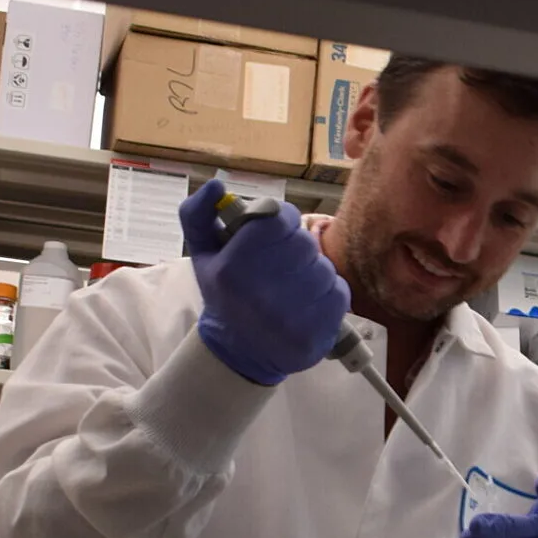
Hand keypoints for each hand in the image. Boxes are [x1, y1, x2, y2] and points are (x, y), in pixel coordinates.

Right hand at [178, 179, 348, 385]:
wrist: (240, 352)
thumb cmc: (225, 294)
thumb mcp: (202, 254)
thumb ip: (198, 214)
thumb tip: (216, 185)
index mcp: (233, 268)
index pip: (278, 217)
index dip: (282, 219)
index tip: (275, 232)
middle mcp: (261, 292)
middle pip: (303, 241)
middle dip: (296, 247)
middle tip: (282, 262)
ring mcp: (291, 317)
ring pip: (324, 267)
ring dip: (313, 271)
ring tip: (293, 286)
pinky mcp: (317, 334)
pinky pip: (339, 291)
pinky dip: (328, 293)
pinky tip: (307, 303)